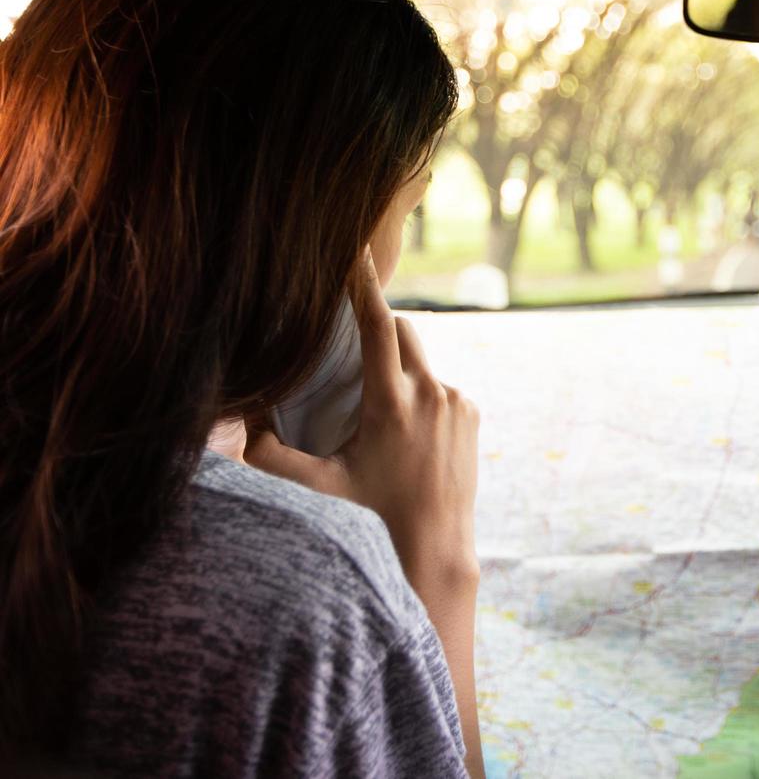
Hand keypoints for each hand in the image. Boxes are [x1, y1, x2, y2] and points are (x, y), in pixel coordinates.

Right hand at [245, 247, 480, 593]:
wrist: (435, 553)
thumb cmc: (369, 524)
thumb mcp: (313, 491)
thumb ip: (268, 453)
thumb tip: (243, 417)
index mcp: (392, 405)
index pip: (375, 327)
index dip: (361, 284)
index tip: (354, 250)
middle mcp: (432, 395)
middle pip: (400, 332)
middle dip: (373, 328)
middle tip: (346, 343)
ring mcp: (457, 404)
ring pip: (418, 362)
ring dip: (394, 370)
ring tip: (371, 412)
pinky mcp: (471, 415)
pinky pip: (437, 387)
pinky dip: (416, 394)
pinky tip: (400, 433)